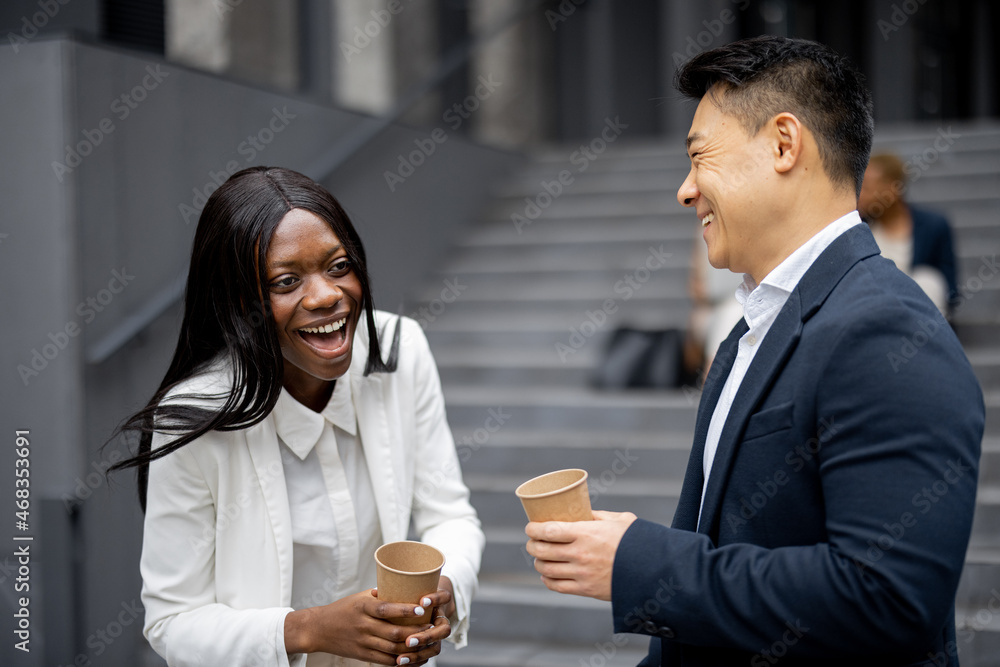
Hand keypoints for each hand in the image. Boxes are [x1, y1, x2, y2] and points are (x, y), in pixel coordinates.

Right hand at [283, 588, 439, 664]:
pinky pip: (385, 661)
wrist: (319, 629)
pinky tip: (412, 656)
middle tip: (431, 628)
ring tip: (425, 642)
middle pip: (393, 632)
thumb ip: (379, 596)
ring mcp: (363, 642)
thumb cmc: (342, 609)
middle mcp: (363, 625)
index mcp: (363, 607)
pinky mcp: (362, 655)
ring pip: (392, 649)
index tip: (421, 608)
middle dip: (415, 632)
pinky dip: (399, 660)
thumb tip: (403, 589)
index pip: (386, 609)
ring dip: (411, 647)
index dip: (405, 609)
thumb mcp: (359, 598)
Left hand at [388, 579, 453, 665]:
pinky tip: (400, 664)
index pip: (444, 597)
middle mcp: (442, 619)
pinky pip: (428, 657)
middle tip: (408, 640)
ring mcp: (439, 635)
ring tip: (400, 658)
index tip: (422, 602)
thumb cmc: (415, 597)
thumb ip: (396, 592)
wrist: (429, 607)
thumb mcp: (410, 591)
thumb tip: (374, 592)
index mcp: (439, 602)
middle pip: (444, 630)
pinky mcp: (432, 646)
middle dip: (425, 636)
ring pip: (435, 647)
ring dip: (418, 654)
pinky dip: (414, 662)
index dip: (435, 599)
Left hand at [525, 510, 636, 600]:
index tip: (530, 527)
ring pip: (546, 569)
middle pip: (542, 550)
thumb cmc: (637, 542)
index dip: (533, 529)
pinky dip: (548, 580)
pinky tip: (547, 575)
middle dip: (532, 545)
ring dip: (538, 563)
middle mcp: (580, 554)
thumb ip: (598, 515)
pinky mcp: (586, 590)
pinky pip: (557, 586)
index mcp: (586, 533)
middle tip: (532, 542)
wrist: (652, 570)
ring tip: (539, 558)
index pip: (548, 530)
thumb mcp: (620, 520)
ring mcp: (581, 573)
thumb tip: (582, 511)